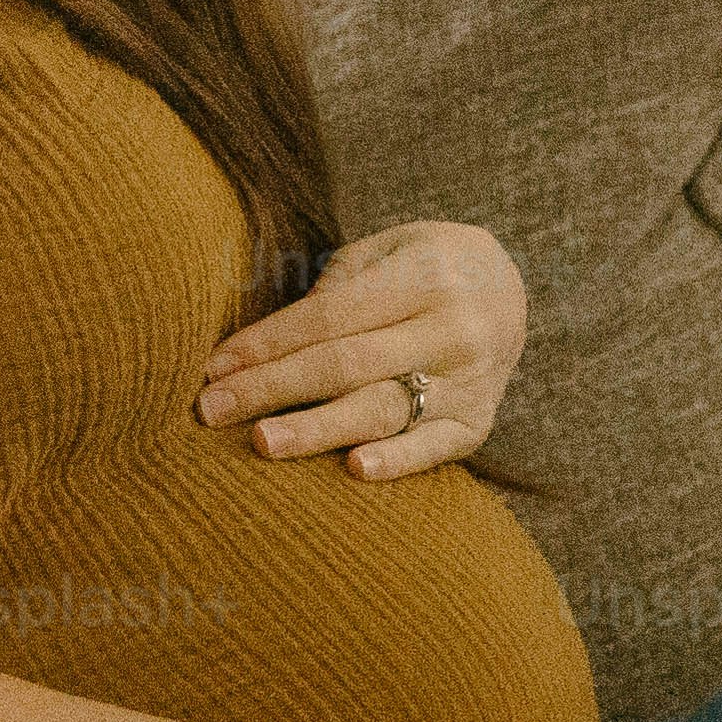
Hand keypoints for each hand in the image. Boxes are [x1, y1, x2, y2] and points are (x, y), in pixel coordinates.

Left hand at [195, 219, 524, 480]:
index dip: (268, 343)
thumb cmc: (421, 266)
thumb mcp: (384, 252)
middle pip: (346, 364)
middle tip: (211, 410)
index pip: (330, 318)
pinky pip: (433, 448)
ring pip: (383, 409)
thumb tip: (262, 346)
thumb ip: (334, 292)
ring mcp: (470, 380)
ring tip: (262, 442)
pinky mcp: (478, 423)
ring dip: (317, 429)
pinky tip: (354, 470)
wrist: (510, 286)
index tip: (212, 367)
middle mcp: (452, 329)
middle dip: (272, 388)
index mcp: (424, 276)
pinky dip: (397, 461)